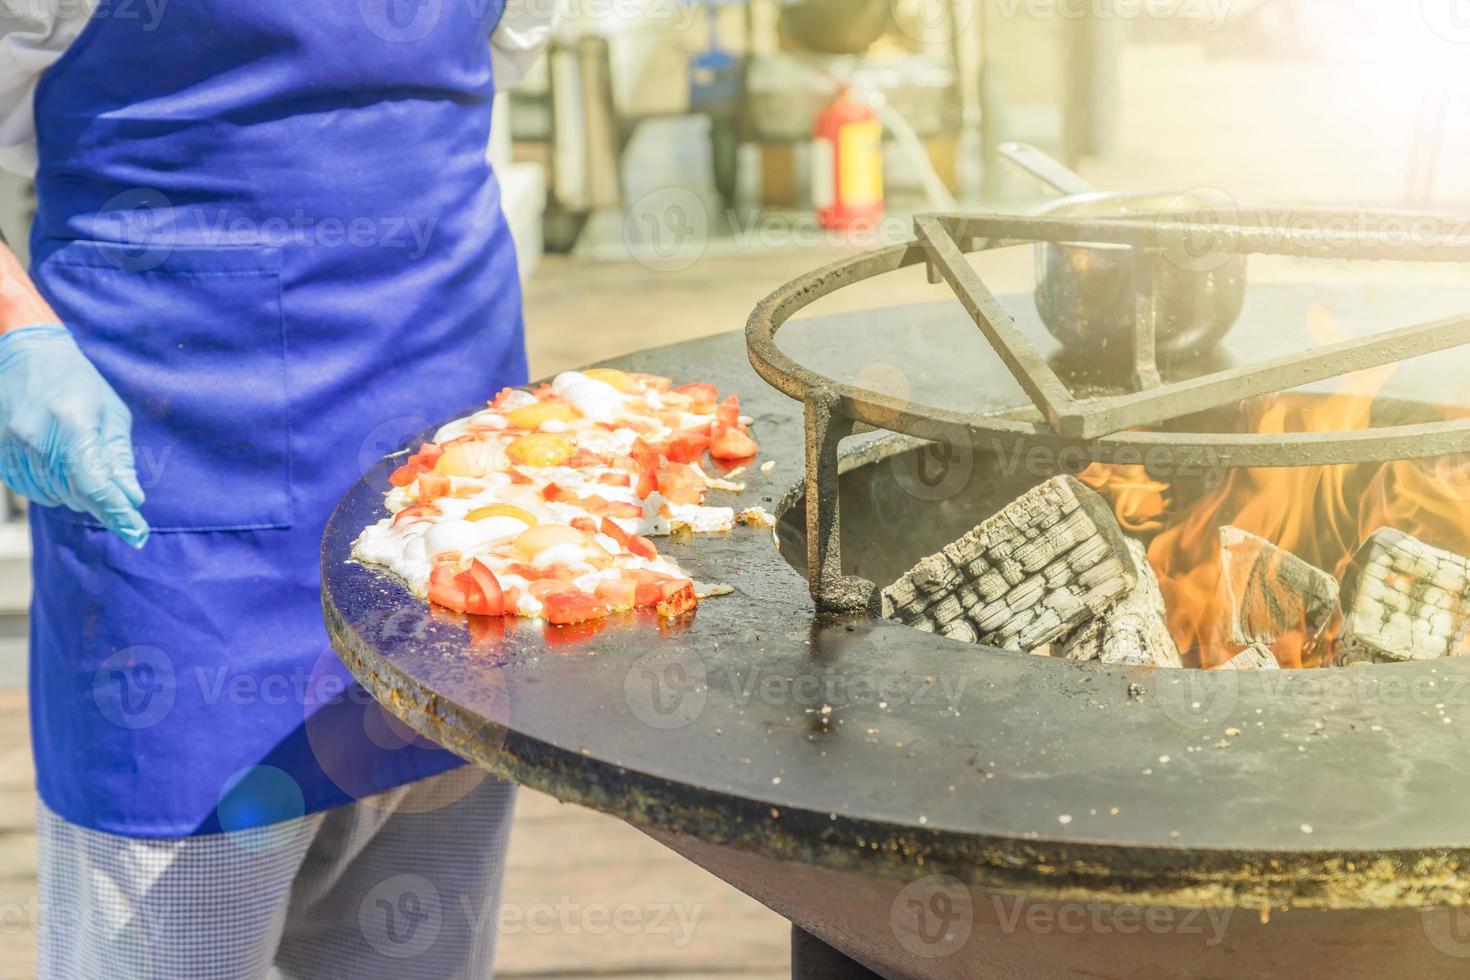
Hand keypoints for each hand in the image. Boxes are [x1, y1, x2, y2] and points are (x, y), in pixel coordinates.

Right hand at [0, 325, 148, 546]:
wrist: (25, 357)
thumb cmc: (79, 385)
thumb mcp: (111, 413)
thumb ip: (119, 459)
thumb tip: (131, 500)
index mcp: (72, 422)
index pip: (95, 483)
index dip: (117, 514)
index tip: (137, 535)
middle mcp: (35, 436)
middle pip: (76, 495)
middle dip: (100, 496)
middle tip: (107, 475)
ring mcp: (10, 446)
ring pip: (53, 496)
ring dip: (74, 490)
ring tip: (75, 455)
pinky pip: (31, 490)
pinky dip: (50, 485)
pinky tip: (54, 458)